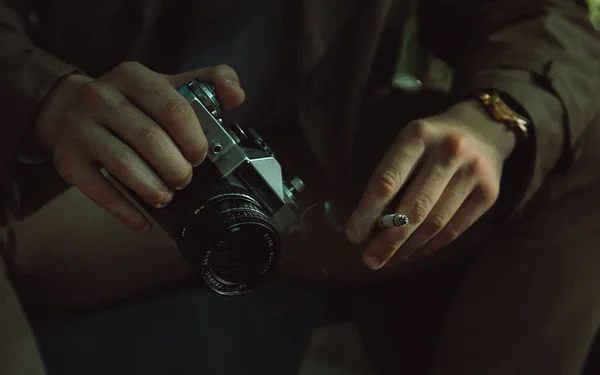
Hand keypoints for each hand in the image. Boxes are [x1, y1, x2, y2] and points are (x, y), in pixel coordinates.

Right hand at [34, 62, 244, 230]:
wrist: (71, 109)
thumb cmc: (133, 103)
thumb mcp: (168, 84)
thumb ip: (210, 82)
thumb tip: (236, 96)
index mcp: (133, 76)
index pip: (173, 108)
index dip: (193, 138)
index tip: (200, 155)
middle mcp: (101, 97)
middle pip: (150, 139)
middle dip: (176, 167)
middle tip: (185, 179)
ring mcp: (80, 128)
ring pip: (124, 164)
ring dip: (153, 188)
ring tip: (167, 196)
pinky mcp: (67, 159)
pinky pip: (99, 190)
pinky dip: (125, 210)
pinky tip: (143, 220)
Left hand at [346, 100, 516, 268]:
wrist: (483, 127)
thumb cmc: (430, 142)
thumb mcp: (407, 145)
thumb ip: (390, 177)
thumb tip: (369, 226)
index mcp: (418, 135)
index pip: (388, 180)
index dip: (368, 211)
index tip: (353, 236)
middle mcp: (449, 151)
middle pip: (414, 207)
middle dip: (388, 240)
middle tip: (370, 261)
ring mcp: (473, 172)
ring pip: (434, 222)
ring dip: (408, 247)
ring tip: (388, 261)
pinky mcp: (489, 193)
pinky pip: (454, 229)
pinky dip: (430, 246)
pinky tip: (412, 254)